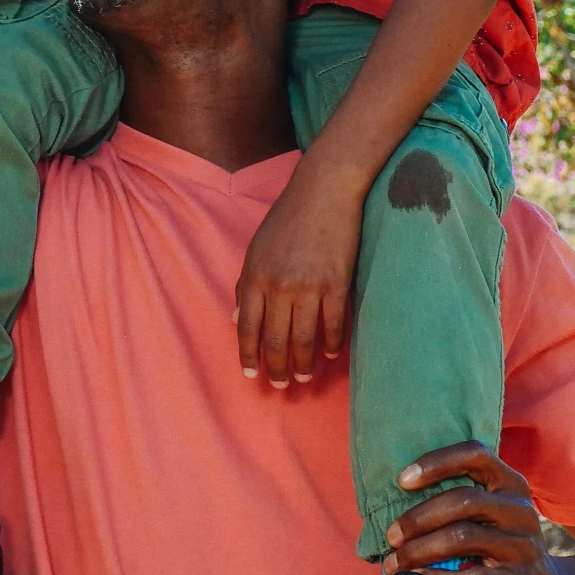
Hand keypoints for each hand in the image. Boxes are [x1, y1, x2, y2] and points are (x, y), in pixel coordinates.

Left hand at [234, 162, 362, 387]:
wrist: (324, 189)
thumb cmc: (288, 217)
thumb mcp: (257, 249)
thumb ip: (246, 286)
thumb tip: (238, 321)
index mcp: (255, 276)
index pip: (248, 328)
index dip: (249, 355)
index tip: (252, 374)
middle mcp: (279, 285)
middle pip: (276, 340)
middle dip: (277, 368)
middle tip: (280, 384)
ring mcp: (309, 286)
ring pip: (304, 339)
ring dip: (305, 363)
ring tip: (305, 376)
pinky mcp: (337, 283)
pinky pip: (334, 324)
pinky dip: (332, 344)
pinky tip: (331, 355)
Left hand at [382, 443, 574, 574]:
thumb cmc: (502, 553)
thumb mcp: (490, 520)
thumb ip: (460, 503)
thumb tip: (394, 499)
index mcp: (510, 484)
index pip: (475, 453)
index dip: (437, 461)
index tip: (402, 480)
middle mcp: (520, 508)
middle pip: (462, 499)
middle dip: (418, 518)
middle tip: (391, 537)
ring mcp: (523, 544)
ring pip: (462, 537)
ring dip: (420, 550)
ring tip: (395, 563)